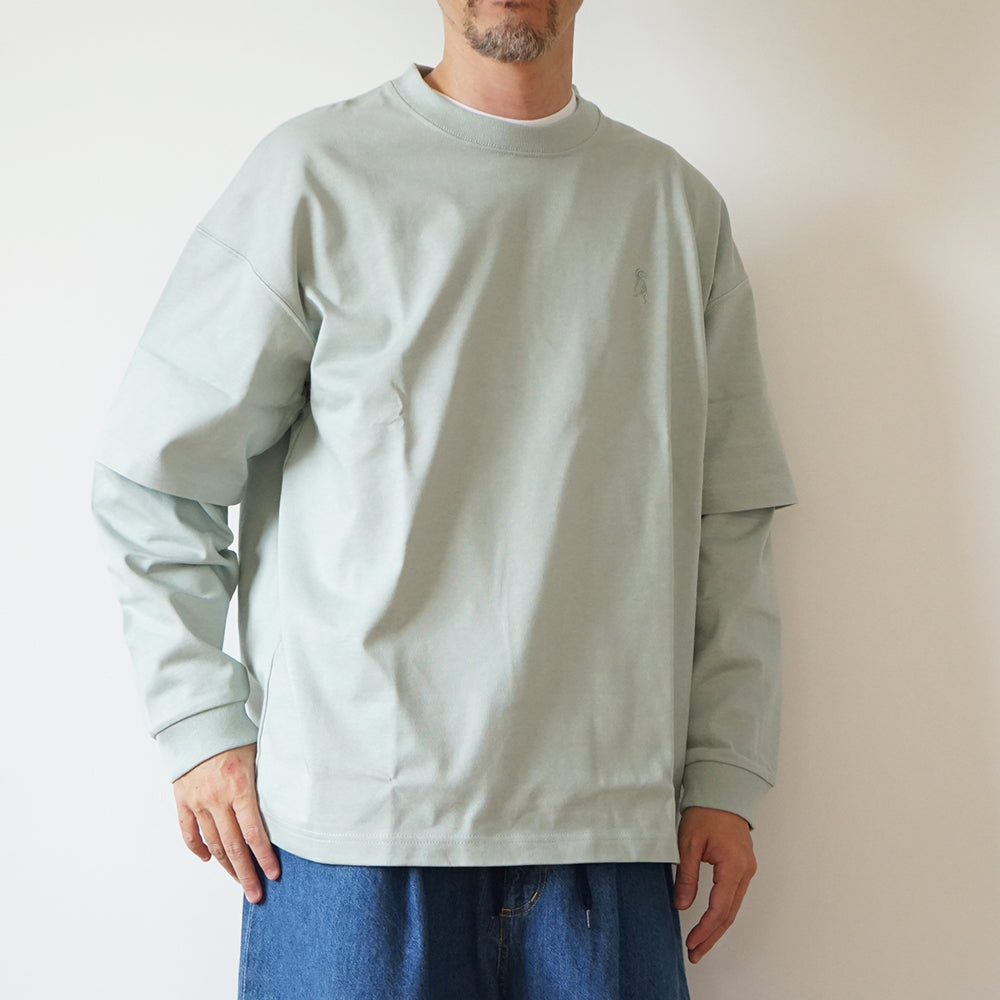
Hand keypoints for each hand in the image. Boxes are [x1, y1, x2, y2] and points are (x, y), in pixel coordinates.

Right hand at [172, 743, 279, 902]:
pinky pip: (188, 832)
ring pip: (212, 844)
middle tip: (256, 894)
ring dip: (226, 866)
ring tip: (239, 882)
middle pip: (233, 847)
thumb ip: (265, 784)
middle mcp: (217, 799)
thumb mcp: (258, 756)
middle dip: (246, 874)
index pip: (254, 832)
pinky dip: (198, 849)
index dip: (264, 857)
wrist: (198, 723)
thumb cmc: (234, 737)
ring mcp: (197, 802)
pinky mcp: (182, 800)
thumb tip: (284, 808)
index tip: (274, 874)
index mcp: (240, 787)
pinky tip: (209, 860)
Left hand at [672, 806, 756, 963]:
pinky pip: (734, 897)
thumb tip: (681, 906)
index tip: (691, 943)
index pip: (719, 909)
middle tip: (695, 954)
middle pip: (729, 915)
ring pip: (733, 908)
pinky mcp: (742, 866)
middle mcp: (745, 872)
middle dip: (711, 936)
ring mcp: (746, 870)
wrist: (722, 791)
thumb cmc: (705, 812)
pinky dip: (722, 913)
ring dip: (717, 928)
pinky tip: (710, 923)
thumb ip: (686, 876)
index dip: (705, 930)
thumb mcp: (688, 843)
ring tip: (700, 944)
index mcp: (733, 866)